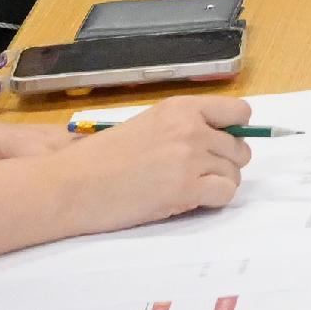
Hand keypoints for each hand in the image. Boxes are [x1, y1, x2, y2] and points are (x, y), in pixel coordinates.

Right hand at [56, 94, 254, 231]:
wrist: (71, 185)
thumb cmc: (100, 158)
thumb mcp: (147, 126)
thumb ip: (183, 127)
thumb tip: (219, 140)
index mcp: (181, 108)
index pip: (239, 112)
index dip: (235, 131)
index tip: (221, 145)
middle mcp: (191, 128)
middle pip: (240, 149)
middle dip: (225, 164)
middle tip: (198, 175)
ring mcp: (191, 159)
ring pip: (234, 174)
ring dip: (217, 184)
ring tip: (188, 189)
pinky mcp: (186, 189)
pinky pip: (225, 195)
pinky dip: (213, 201)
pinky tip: (189, 201)